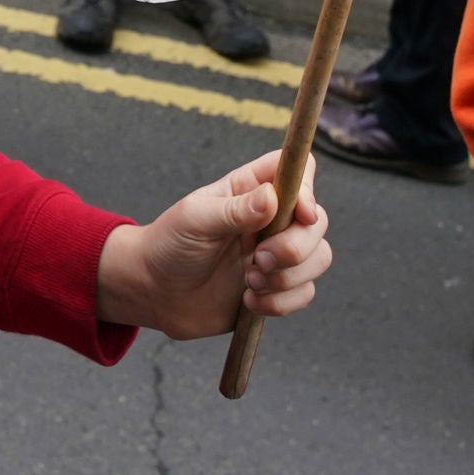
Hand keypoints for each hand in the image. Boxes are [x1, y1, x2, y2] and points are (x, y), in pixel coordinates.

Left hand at [95, 150, 331, 338]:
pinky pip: (305, 293)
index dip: (308, 190)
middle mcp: (271, 220)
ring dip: (288, 277)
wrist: (154, 293)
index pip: (299, 172)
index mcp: (251, 190)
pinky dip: (281, 302)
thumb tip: (272, 198)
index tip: (301, 214)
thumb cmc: (169, 245)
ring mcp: (276, 255)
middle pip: (317, 222)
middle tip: (259, 259)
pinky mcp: (276, 288)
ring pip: (319, 258)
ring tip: (249, 282)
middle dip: (296, 246)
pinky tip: (248, 301)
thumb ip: (234, 210)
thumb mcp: (194, 219)